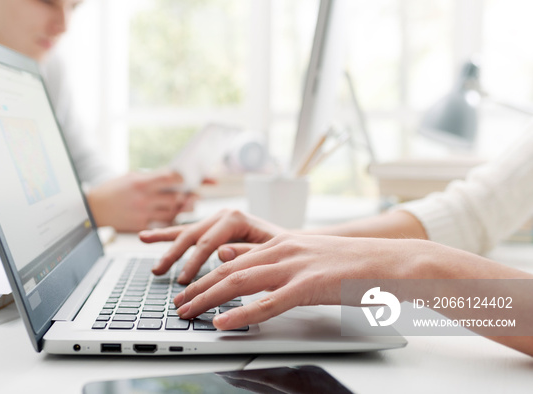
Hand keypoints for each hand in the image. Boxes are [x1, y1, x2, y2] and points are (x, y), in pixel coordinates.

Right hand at [86, 170, 186, 231]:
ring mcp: (143, 214)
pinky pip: (163, 224)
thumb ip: (152, 177)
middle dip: (188, 195)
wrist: (93, 209)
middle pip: (176, 197)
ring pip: (173, 212)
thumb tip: (175, 175)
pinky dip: (172, 219)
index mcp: (141, 183)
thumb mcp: (131, 177)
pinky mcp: (141, 226)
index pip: (170, 178)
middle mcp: (143, 199)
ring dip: (183, 208)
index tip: (190, 178)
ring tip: (189, 204)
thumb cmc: (113, 190)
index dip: (183, 178)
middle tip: (195, 193)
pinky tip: (176, 214)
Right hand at [139, 209, 285, 283]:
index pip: (208, 243)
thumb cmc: (284, 250)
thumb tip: (220, 252)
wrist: (293, 244)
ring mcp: (215, 220)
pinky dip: (166, 235)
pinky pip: (185, 232)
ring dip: (166, 247)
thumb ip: (246, 251)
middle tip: (162, 276)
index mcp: (236, 218)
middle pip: (192, 237)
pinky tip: (147, 236)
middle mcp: (223, 215)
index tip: (184, 283)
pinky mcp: (211, 228)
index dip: (194, 264)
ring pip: (186, 234)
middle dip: (175, 257)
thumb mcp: (270, 252)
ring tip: (154, 264)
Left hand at [173, 233, 429, 329]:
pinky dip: (242, 313)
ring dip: (208, 298)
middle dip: (197, 287)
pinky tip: (224, 322)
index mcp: (281, 243)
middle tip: (177, 304)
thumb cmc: (352, 265)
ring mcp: (296, 265)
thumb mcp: (306, 258)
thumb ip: (271, 260)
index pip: (231, 258)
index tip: (185, 287)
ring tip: (187, 313)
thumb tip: (233, 260)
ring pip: (240, 281)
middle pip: (227, 268)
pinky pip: (269, 302)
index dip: (203, 273)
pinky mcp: (311, 284)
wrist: (393, 262)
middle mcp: (283, 248)